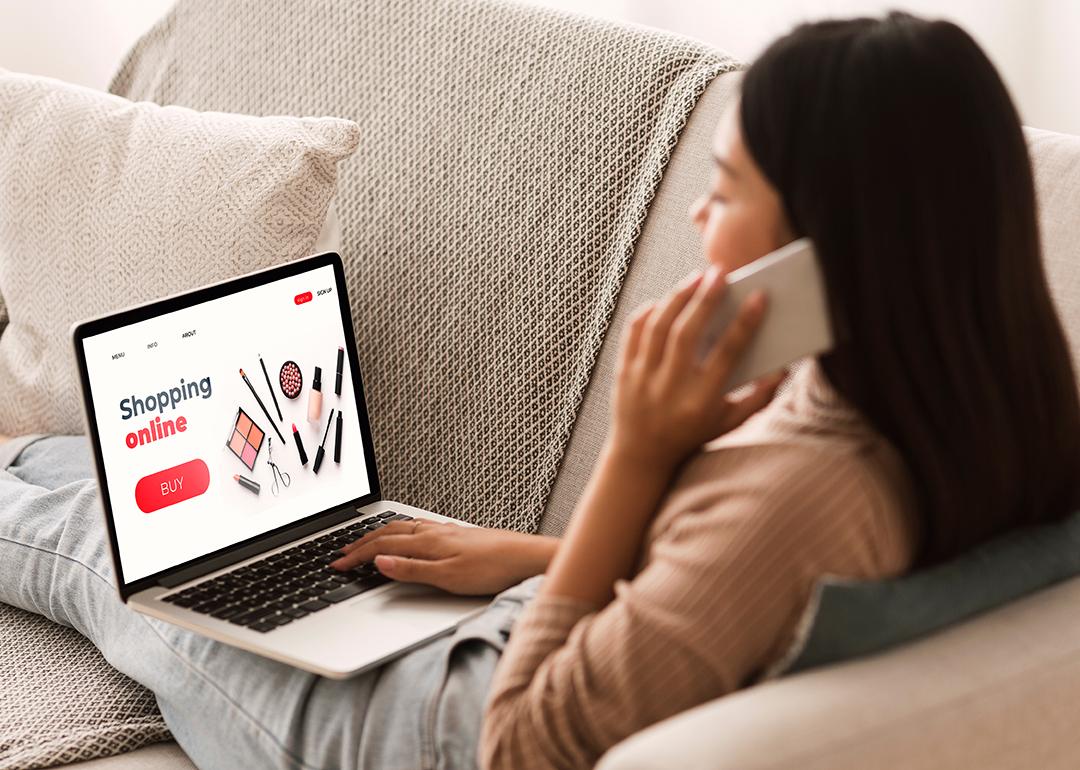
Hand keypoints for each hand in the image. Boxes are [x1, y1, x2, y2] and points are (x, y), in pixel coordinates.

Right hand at [329, 520, 556, 595]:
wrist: (528, 558)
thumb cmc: (494, 569)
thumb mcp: (448, 577)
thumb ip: (412, 570)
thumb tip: (379, 563)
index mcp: (428, 542)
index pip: (382, 547)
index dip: (356, 556)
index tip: (337, 564)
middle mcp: (435, 532)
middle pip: (389, 533)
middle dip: (362, 542)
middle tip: (342, 551)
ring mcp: (447, 532)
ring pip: (405, 528)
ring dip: (381, 535)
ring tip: (367, 540)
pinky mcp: (459, 536)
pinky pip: (420, 528)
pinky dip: (402, 532)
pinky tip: (408, 535)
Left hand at [610, 265, 786, 471]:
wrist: (640, 457)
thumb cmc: (692, 436)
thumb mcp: (729, 423)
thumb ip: (758, 398)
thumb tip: (783, 368)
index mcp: (701, 402)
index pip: (726, 355)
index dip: (745, 323)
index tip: (760, 297)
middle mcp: (669, 389)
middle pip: (686, 334)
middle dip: (706, 299)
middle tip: (721, 273)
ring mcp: (642, 379)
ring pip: (657, 327)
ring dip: (678, 297)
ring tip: (697, 278)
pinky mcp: (622, 371)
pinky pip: (634, 331)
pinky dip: (649, 311)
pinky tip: (667, 300)